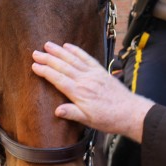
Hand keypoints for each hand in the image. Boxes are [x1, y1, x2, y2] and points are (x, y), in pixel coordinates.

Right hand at [32, 42, 154, 141]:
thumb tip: (57, 110)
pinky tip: (68, 46)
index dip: (45, 72)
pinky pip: (86, 58)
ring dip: (59, 51)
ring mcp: (93, 74)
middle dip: (48, 59)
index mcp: (80, 93)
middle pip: (63, 66)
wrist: (130, 112)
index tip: (34, 66)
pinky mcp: (100, 71)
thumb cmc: (109, 119)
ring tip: (48, 44)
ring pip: (73, 59)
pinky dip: (77, 51)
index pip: (58, 79)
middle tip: (35, 52)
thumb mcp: (89, 121)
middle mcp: (85, 80)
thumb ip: (73, 113)